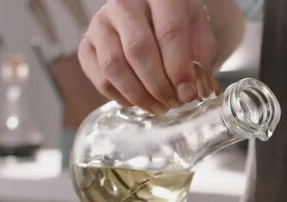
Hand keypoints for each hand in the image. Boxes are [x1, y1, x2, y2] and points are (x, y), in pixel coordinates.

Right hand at [78, 0, 217, 113]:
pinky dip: (121, 97)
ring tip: (159, 107)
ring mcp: (100, 23)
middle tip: (174, 103)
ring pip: (114, 65)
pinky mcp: (86, 44)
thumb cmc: (178, 27)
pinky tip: (139, 101)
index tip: (188, 93)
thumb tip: (192, 91)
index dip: (179, 68)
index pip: (169, 31)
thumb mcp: (198, 35)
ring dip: (139, 95)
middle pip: (138, 49)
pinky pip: (100, 78)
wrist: (151, 18)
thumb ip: (200, 60)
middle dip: (158, 85)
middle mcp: (124, 4)